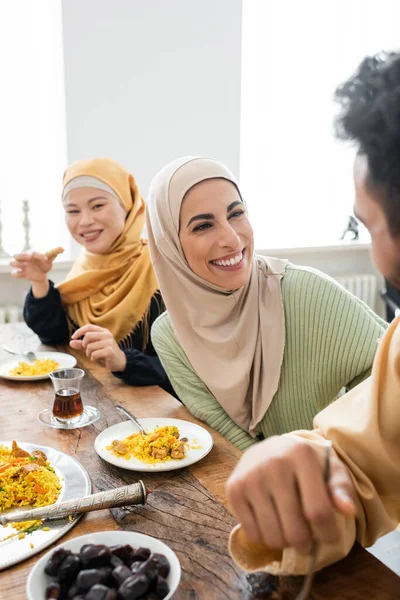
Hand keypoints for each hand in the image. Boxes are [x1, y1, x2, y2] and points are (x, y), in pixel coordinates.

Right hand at [10, 251, 51, 282]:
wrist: (42, 275)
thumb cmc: (44, 265)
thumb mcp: (49, 261)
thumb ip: (53, 255)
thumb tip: (61, 249)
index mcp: (31, 254)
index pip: (32, 252)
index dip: (38, 255)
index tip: (46, 258)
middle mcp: (24, 259)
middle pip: (16, 255)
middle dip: (21, 256)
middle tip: (29, 258)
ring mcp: (21, 266)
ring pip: (12, 263)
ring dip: (18, 264)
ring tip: (26, 266)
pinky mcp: (21, 274)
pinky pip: (14, 273)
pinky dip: (17, 274)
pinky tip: (23, 274)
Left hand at [70, 324, 126, 371]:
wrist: (120, 361)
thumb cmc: (106, 352)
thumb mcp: (94, 346)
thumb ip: (82, 344)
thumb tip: (71, 342)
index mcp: (103, 331)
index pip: (88, 327)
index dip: (79, 331)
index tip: (73, 337)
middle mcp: (106, 335)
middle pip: (87, 336)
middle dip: (84, 345)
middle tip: (88, 351)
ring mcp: (109, 342)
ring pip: (89, 347)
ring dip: (89, 354)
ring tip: (95, 356)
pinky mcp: (109, 351)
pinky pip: (94, 355)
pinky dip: (93, 359)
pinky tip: (99, 359)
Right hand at [226, 435, 356, 551]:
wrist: (270, 448)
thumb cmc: (305, 464)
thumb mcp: (330, 469)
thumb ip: (342, 489)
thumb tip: (348, 510)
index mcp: (301, 455)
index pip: (318, 510)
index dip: (328, 533)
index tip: (331, 538)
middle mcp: (273, 464)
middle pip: (294, 529)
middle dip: (306, 542)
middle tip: (306, 536)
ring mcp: (250, 476)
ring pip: (273, 536)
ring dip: (285, 542)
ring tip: (289, 529)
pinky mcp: (234, 488)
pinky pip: (252, 533)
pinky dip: (265, 536)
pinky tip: (271, 521)